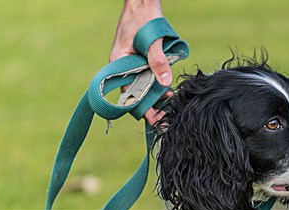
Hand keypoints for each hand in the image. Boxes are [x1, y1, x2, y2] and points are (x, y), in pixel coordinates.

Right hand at [110, 0, 170, 123]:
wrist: (143, 1)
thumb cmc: (142, 17)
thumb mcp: (151, 40)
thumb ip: (158, 61)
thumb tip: (165, 83)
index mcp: (118, 64)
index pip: (128, 93)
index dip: (142, 108)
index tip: (155, 119)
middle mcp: (123, 66)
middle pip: (137, 92)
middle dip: (151, 104)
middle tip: (166, 116)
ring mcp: (132, 62)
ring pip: (144, 85)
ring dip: (156, 94)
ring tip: (170, 102)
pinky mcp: (141, 59)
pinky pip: (148, 75)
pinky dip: (158, 83)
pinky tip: (169, 89)